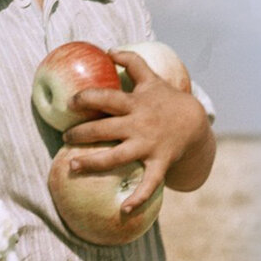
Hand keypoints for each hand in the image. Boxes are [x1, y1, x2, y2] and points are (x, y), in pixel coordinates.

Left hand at [61, 49, 212, 212]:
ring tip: (73, 166)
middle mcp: (139, 124)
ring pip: (116, 156)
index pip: (107, 97)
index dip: (87, 98)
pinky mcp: (159, 163)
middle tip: (65, 137)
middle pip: (105, 127)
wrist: (195, 123)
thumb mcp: (152, 79)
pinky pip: (148, 183)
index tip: (70, 103)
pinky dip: (138, 198)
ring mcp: (148, 145)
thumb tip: (109, 50)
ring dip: (93, 163)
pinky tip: (124, 211)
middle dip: (82, 133)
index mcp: (136, 103)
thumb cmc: (167, 101)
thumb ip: (132, 63)